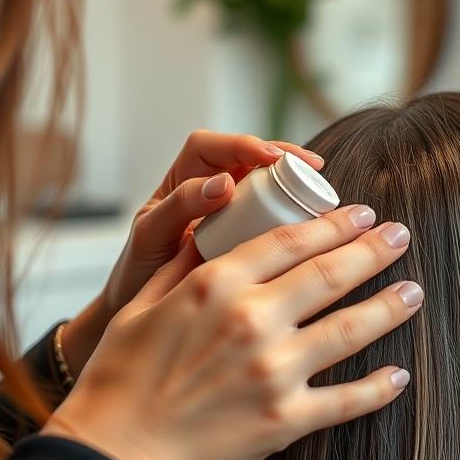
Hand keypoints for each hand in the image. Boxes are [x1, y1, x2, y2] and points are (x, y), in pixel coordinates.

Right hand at [42, 204, 421, 459]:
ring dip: (389, 306)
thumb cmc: (118, 380)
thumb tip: (207, 234)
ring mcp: (274, 371)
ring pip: (350, 329)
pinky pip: (346, 400)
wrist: (114, 455)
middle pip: (331, 274)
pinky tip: (400, 374)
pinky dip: (378, 387)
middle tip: (400, 234)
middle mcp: (253, 320)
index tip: (359, 212)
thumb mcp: (140, 307)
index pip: (291, 241)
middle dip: (373, 249)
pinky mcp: (286, 420)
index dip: (332, 223)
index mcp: (216, 285)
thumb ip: (180, 267)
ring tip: (413, 290)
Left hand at [60, 130, 323, 371]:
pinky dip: (294, 218)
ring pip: (266, 185)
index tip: (271, 159)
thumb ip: (180, 207)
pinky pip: (273, 217)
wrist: (141, 315)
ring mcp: (229, 214)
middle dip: (283, 158)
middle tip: (312, 170)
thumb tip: (223, 183)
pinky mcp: (247, 237)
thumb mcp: (153, 238)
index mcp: (180, 182)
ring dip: (294, 185)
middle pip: (249, 158)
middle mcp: (206, 191)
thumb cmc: (139, 276)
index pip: (212, 147)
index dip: (243, 144)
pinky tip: (316, 228)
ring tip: (321, 195)